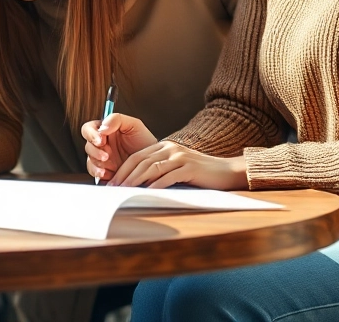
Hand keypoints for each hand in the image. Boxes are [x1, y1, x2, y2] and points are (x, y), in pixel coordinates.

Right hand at [80, 113, 156, 183]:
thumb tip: (102, 127)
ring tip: (111, 165)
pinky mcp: (105, 171)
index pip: (88, 129)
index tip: (101, 140)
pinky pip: (95, 173)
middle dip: (95, 151)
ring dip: (98, 163)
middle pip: (88, 146)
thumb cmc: (145, 142)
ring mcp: (102, 159)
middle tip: (107, 155)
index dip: (91, 134)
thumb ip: (116, 119)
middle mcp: (102, 145)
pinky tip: (109, 173)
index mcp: (105, 131)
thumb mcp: (134, 125)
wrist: (154, 162)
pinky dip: (100, 173)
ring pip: (90, 160)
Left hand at [109, 142, 247, 189]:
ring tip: (124, 191)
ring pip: (151, 168)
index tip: (112, 181)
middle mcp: (170, 148)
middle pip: (141, 160)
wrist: (226, 171)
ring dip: (136, 180)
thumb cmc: (199, 173)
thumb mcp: (176, 166)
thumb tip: (137, 184)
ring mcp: (180, 157)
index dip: (122, 169)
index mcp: (164, 146)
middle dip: (125, 175)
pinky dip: (156, 185)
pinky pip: (168, 176)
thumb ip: (159, 170)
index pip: (137, 156)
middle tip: (113, 187)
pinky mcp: (189, 168)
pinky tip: (146, 192)